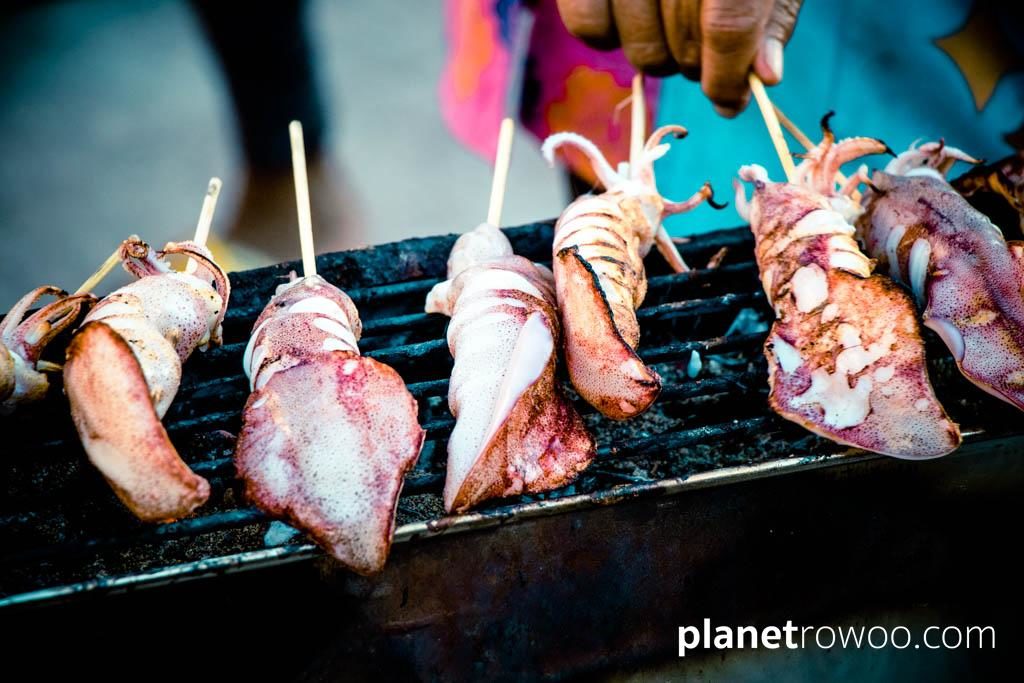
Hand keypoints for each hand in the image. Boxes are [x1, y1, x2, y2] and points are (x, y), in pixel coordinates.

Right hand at [555, 0, 802, 116]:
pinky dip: (605, 38)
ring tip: (668, 32)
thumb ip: (772, 12)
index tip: (731, 100)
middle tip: (704, 52)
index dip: (730, 77)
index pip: (729, 27)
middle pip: (683, 44)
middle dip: (698, 65)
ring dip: (659, 56)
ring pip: (639, 48)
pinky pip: (587, 26)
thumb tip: (764, 76)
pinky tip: (625, 20)